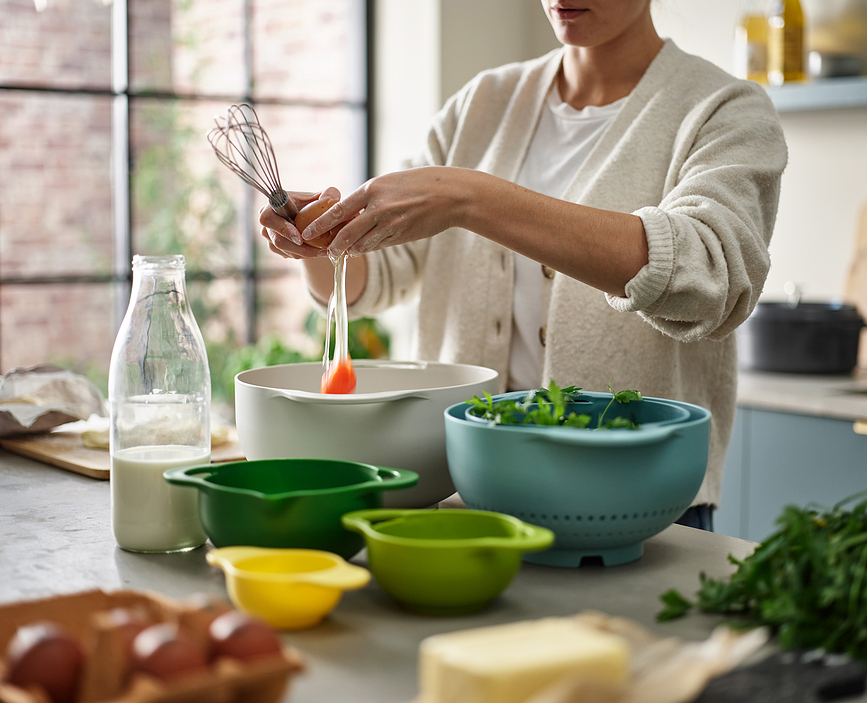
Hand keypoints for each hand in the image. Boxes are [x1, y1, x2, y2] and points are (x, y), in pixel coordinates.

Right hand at [258, 187, 340, 259]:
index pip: (268, 218)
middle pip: (277, 240)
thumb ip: (328, 194)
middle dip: (297, 248)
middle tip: (317, 251)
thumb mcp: (322, 197)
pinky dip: (303, 256)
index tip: (300, 239)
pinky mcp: (275, 247)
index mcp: (272, 205)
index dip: (283, 229)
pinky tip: (317, 252)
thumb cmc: (313, 204)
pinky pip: (288, 255)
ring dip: (304, 254)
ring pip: (284, 250)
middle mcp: (267, 220)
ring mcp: (269, 235)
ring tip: (323, 252)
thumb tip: (328, 197)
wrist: (310, 219)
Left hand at [299, 167, 462, 256]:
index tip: (308, 232)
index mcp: (372, 189)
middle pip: (346, 234)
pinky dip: (369, 248)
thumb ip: (369, 198)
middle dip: (333, 246)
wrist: (451, 195)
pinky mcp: (402, 236)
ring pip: (362, 244)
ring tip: (343, 252)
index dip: (320, 224)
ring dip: (351, 250)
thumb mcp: (390, 183)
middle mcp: (379, 208)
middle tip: (326, 252)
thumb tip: (350, 213)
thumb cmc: (420, 184)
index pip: (338, 210)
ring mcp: (391, 224)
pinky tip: (365, 247)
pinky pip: (379, 246)